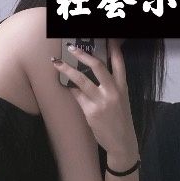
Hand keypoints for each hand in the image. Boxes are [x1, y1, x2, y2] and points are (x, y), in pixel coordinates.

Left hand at [54, 40, 138, 156]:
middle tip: (71, 47)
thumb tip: (92, 72)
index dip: (114, 49)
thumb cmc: (120, 120)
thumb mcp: (121, 101)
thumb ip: (111, 87)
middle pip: (97, 66)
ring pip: (81, 80)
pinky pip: (77, 95)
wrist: (122, 142)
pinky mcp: (91, 111)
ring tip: (56, 63)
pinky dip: (70, 88)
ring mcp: (101, 101)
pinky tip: (63, 84)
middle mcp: (113, 91)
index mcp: (122, 87)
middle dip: (83, 54)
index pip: (119, 63)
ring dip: (67, 69)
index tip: (108, 38)